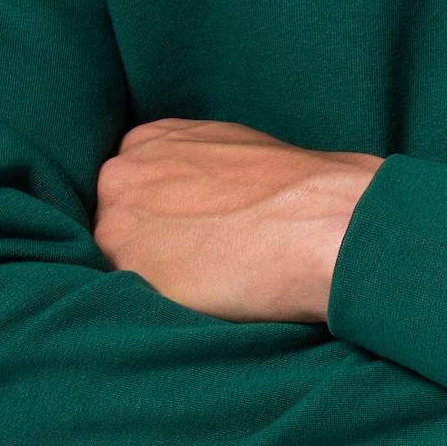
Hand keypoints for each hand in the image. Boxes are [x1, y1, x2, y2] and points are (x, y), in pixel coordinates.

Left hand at [92, 119, 380, 321]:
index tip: (196, 235)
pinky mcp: (127, 269)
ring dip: (154, 280)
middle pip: (117, 224)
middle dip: (152, 246)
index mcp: (152, 138)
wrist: (329, 224)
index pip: (133, 189)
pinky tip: (205, 300)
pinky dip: (161, 307)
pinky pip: (130, 299)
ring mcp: (118, 219)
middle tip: (204, 266)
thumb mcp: (242, 151)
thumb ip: (203, 169)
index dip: (164, 219)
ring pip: (121, 264)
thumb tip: (207, 200)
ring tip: (210, 287)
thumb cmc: (309, 191)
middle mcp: (124, 171)